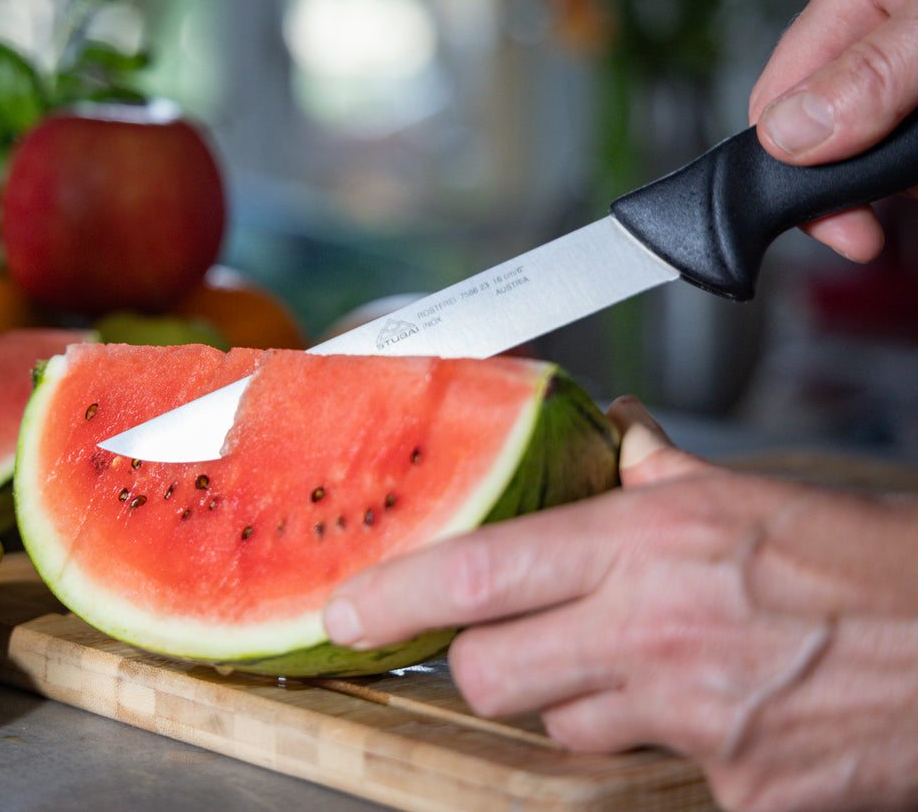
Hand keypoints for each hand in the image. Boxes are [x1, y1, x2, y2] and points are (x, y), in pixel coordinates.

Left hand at [324, 397, 917, 811]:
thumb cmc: (866, 566)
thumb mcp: (747, 494)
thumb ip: (657, 469)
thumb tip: (612, 433)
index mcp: (649, 542)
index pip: (482, 573)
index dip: (396, 598)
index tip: (345, 612)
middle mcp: (655, 628)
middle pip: (495, 677)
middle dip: (489, 666)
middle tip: (517, 642)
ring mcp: (694, 717)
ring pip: (568, 729)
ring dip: (585, 704)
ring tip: (653, 666)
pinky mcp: (739, 788)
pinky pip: (658, 774)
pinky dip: (676, 751)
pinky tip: (727, 713)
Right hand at [748, 0, 917, 261]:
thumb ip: (870, 77)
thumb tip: (790, 135)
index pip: (778, 101)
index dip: (799, 175)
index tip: (852, 231)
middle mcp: (886, 13)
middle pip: (830, 125)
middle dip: (866, 178)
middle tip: (904, 212)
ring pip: (884, 134)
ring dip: (911, 171)